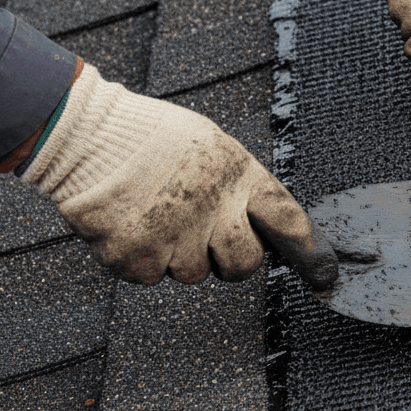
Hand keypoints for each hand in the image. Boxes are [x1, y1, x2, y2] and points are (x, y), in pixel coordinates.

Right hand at [22, 64, 337, 287]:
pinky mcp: (138, 260)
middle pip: (244, 265)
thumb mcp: (212, 146)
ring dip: (179, 254)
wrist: (84, 135)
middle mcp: (214, 211)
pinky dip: (142, 259)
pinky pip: (152, 276)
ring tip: (156, 214)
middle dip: (230, 258)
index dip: (312, 253)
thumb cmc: (150, 136)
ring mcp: (176, 238)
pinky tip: (131, 224)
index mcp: (239, 177)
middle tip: (203, 232)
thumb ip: (240, 185)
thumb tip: (262, 222)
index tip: (326, 275)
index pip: (290, 221)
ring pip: (194, 273)